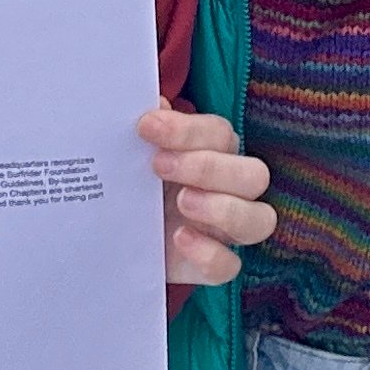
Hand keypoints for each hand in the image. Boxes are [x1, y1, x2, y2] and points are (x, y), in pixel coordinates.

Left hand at [143, 104, 273, 288]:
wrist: (109, 231)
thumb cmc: (130, 181)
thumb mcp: (132, 154)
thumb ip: (146, 130)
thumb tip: (152, 104)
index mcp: (214, 153)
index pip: (221, 135)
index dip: (187, 129)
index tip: (146, 126)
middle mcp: (231, 190)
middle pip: (254, 175)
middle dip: (209, 167)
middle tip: (159, 166)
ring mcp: (226, 231)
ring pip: (260, 220)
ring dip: (223, 208)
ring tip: (181, 201)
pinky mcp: (211, 265)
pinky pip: (230, 265)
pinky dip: (209, 253)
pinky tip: (179, 238)